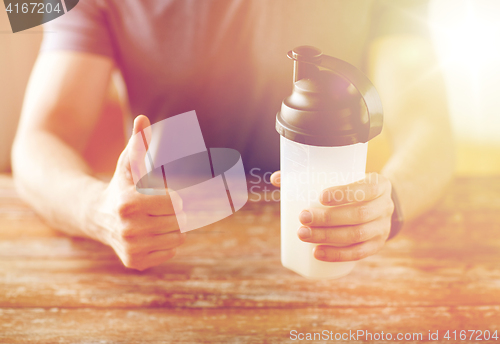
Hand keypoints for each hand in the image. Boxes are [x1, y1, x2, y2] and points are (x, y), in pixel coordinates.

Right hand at [90, 115, 185, 270]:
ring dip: (173, 228)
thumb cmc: (120, 186)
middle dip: (175, 213)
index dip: (174, 198)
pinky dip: (166, 243)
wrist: (96, 216)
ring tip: (155, 221)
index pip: (176, 203)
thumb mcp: (128, 164)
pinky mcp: (135, 262)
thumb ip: (138, 143)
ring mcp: (131, 248)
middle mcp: (129, 229)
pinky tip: (150, 234)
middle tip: (161, 209)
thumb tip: (143, 118)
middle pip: (179, 222)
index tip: (166, 195)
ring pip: (178, 239)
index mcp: (130, 203)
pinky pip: (169, 253)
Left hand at [270, 171, 392, 261]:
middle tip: (303, 218)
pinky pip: (359, 253)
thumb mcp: (341, 178)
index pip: (365, 188)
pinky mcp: (377, 245)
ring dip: (329, 237)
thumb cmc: (350, 188)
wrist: (377, 204)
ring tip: (303, 235)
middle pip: (359, 214)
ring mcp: (383, 228)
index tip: (319, 196)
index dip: (344, 193)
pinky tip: (317, 253)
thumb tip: (276, 178)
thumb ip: (309, 177)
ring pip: (357, 235)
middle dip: (328, 218)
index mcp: (379, 184)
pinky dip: (337, 254)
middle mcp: (385, 206)